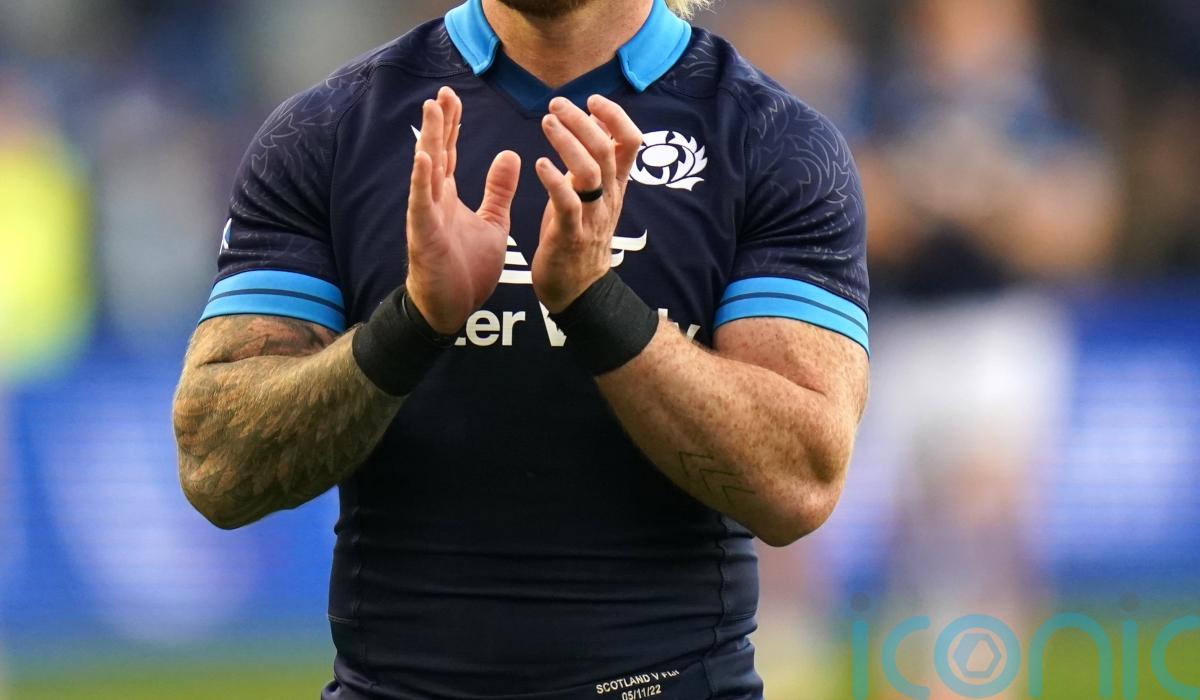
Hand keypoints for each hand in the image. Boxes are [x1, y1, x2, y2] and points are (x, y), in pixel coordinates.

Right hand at [407, 86, 521, 333]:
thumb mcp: (493, 222)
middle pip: (437, 153)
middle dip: (440, 123)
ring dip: (429, 140)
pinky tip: (424, 159)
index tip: (454, 98)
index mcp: (449, 197)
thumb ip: (498, 190)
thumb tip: (509, 155)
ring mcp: (426, 216)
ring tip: (432, 111)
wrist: (452, 307)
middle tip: (443, 92)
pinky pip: (421, 204)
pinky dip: (422, 181)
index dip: (452, 126)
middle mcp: (434, 200)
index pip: (451, 153)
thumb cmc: (467, 268)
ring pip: (426, 171)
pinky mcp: (424, 235)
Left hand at [531, 95, 642, 313]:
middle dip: (582, 122)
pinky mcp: (570, 235)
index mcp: (616, 185)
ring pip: (591, 173)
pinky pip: (568, 205)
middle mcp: (609, 197)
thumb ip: (596, 159)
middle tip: (556, 104)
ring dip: (568, 144)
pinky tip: (539, 164)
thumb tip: (594, 120)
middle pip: (607, 150)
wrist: (578, 288)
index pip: (631, 142)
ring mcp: (592, 217)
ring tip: (547, 122)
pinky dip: (555, 181)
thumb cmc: (579, 233)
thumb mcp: (592, 192)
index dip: (615, 116)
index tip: (592, 99)